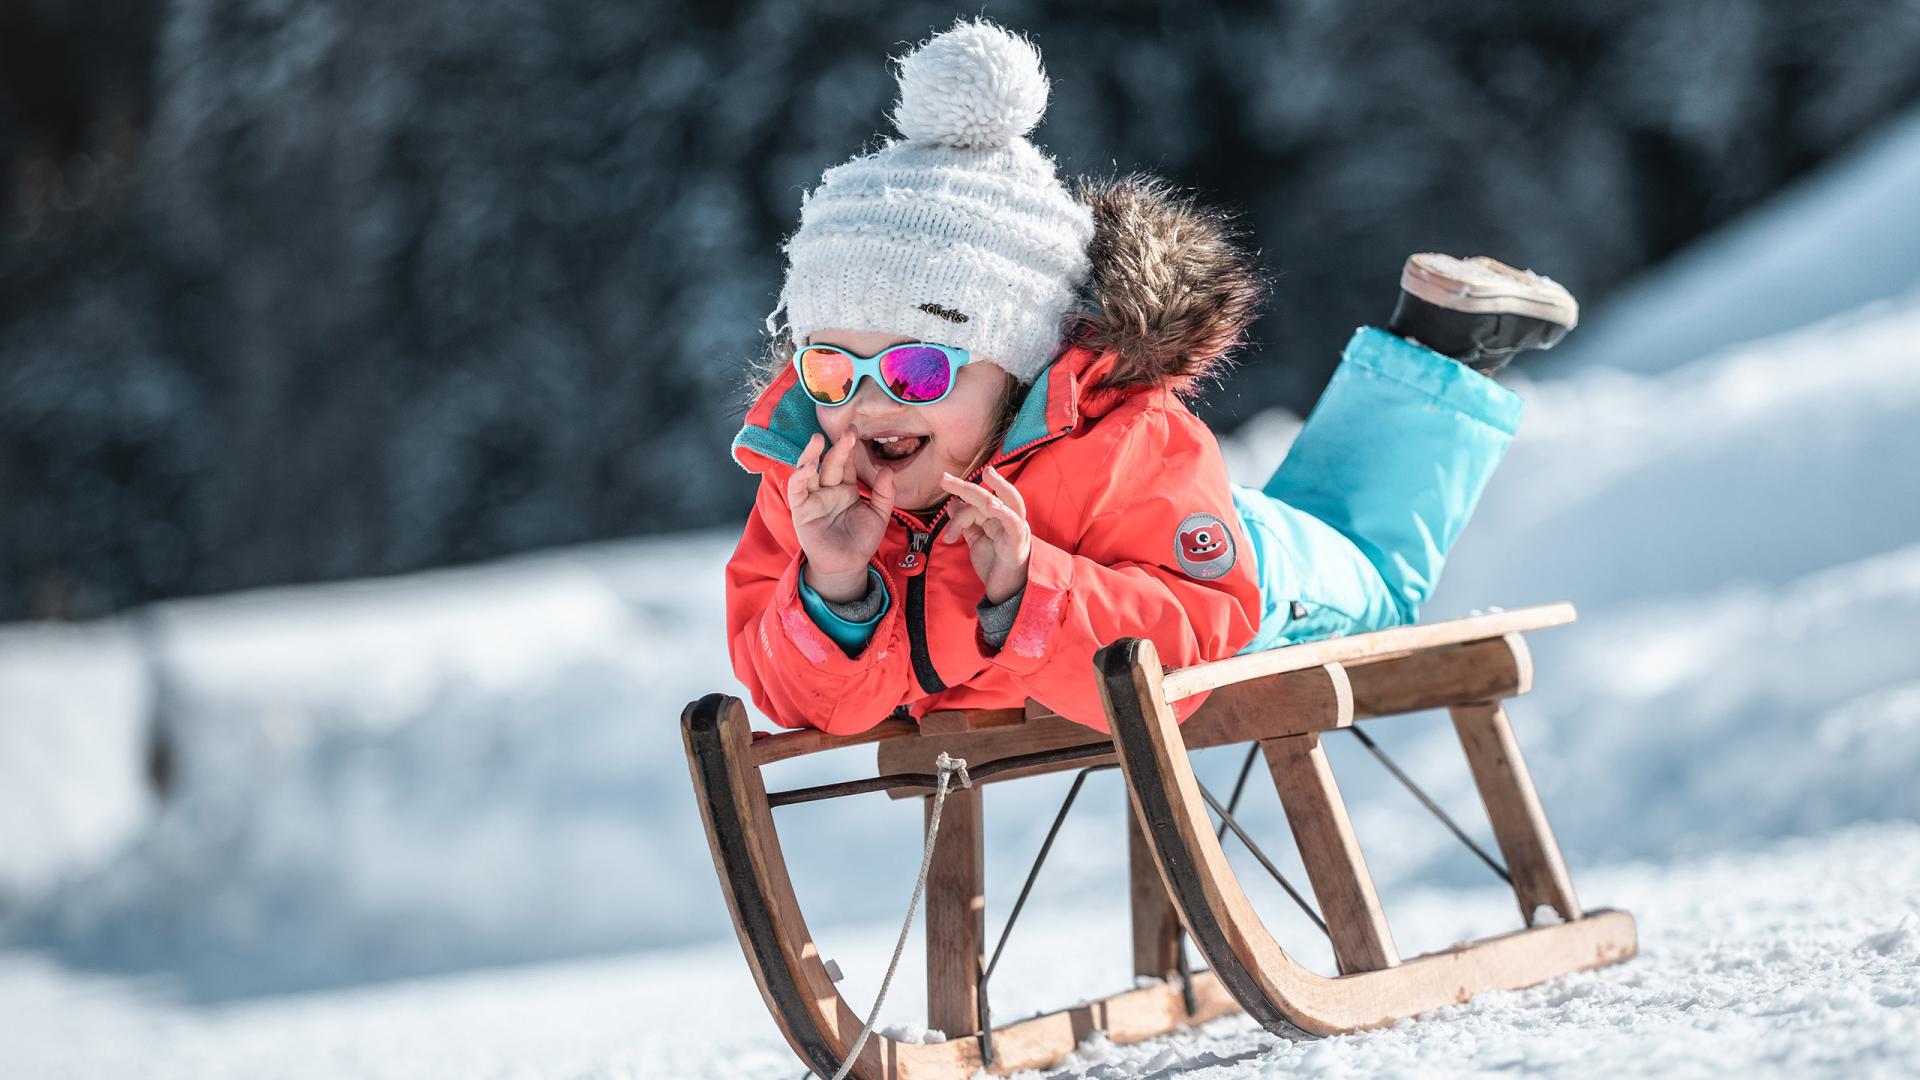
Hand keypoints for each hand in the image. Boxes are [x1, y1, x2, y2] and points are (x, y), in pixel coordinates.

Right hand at [789, 432, 895, 602]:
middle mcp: (828, 489)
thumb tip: (886, 469)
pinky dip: (799, 476)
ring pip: (809, 470)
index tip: (855, 431)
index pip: (846, 463)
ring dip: (811, 454)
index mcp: (846, 488)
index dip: (849, 448)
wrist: (847, 567)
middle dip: (838, 447)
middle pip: (830, 463)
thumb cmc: (861, 541)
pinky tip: (808, 466)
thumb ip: (885, 494)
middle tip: (847, 432)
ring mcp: (813, 498)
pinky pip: (797, 489)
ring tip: (818, 440)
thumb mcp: (880, 516)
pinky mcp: (800, 509)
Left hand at [939, 466, 1030, 604]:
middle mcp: (1007, 518)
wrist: (1007, 593)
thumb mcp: (976, 541)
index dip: (957, 517)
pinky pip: (1013, 522)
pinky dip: (1003, 512)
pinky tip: (992, 504)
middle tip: (944, 478)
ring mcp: (1016, 528)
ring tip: (988, 474)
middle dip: (964, 486)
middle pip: (986, 495)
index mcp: (996, 517)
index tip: (947, 537)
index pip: (973, 507)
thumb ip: (965, 523)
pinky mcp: (1019, 541)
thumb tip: (952, 503)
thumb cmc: (995, 566)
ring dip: (998, 486)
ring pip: (1006, 501)